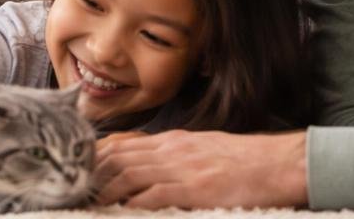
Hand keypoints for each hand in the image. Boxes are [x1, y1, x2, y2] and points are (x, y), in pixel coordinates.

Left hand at [94, 129, 307, 208]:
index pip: (121, 143)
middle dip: (91, 173)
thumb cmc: (245, 161)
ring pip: (128, 174)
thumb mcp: (202, 149)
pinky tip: (121, 212)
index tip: (76, 169)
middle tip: (72, 189)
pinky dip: (133, 204)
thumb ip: (174, 157)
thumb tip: (150, 170)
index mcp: (172, 141)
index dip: (95, 156)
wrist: (281, 162)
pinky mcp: (196, 188)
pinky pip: (155, 194)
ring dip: (103, 190)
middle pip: (117, 157)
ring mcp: (182, 168)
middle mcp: (170, 150)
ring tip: (86, 202)